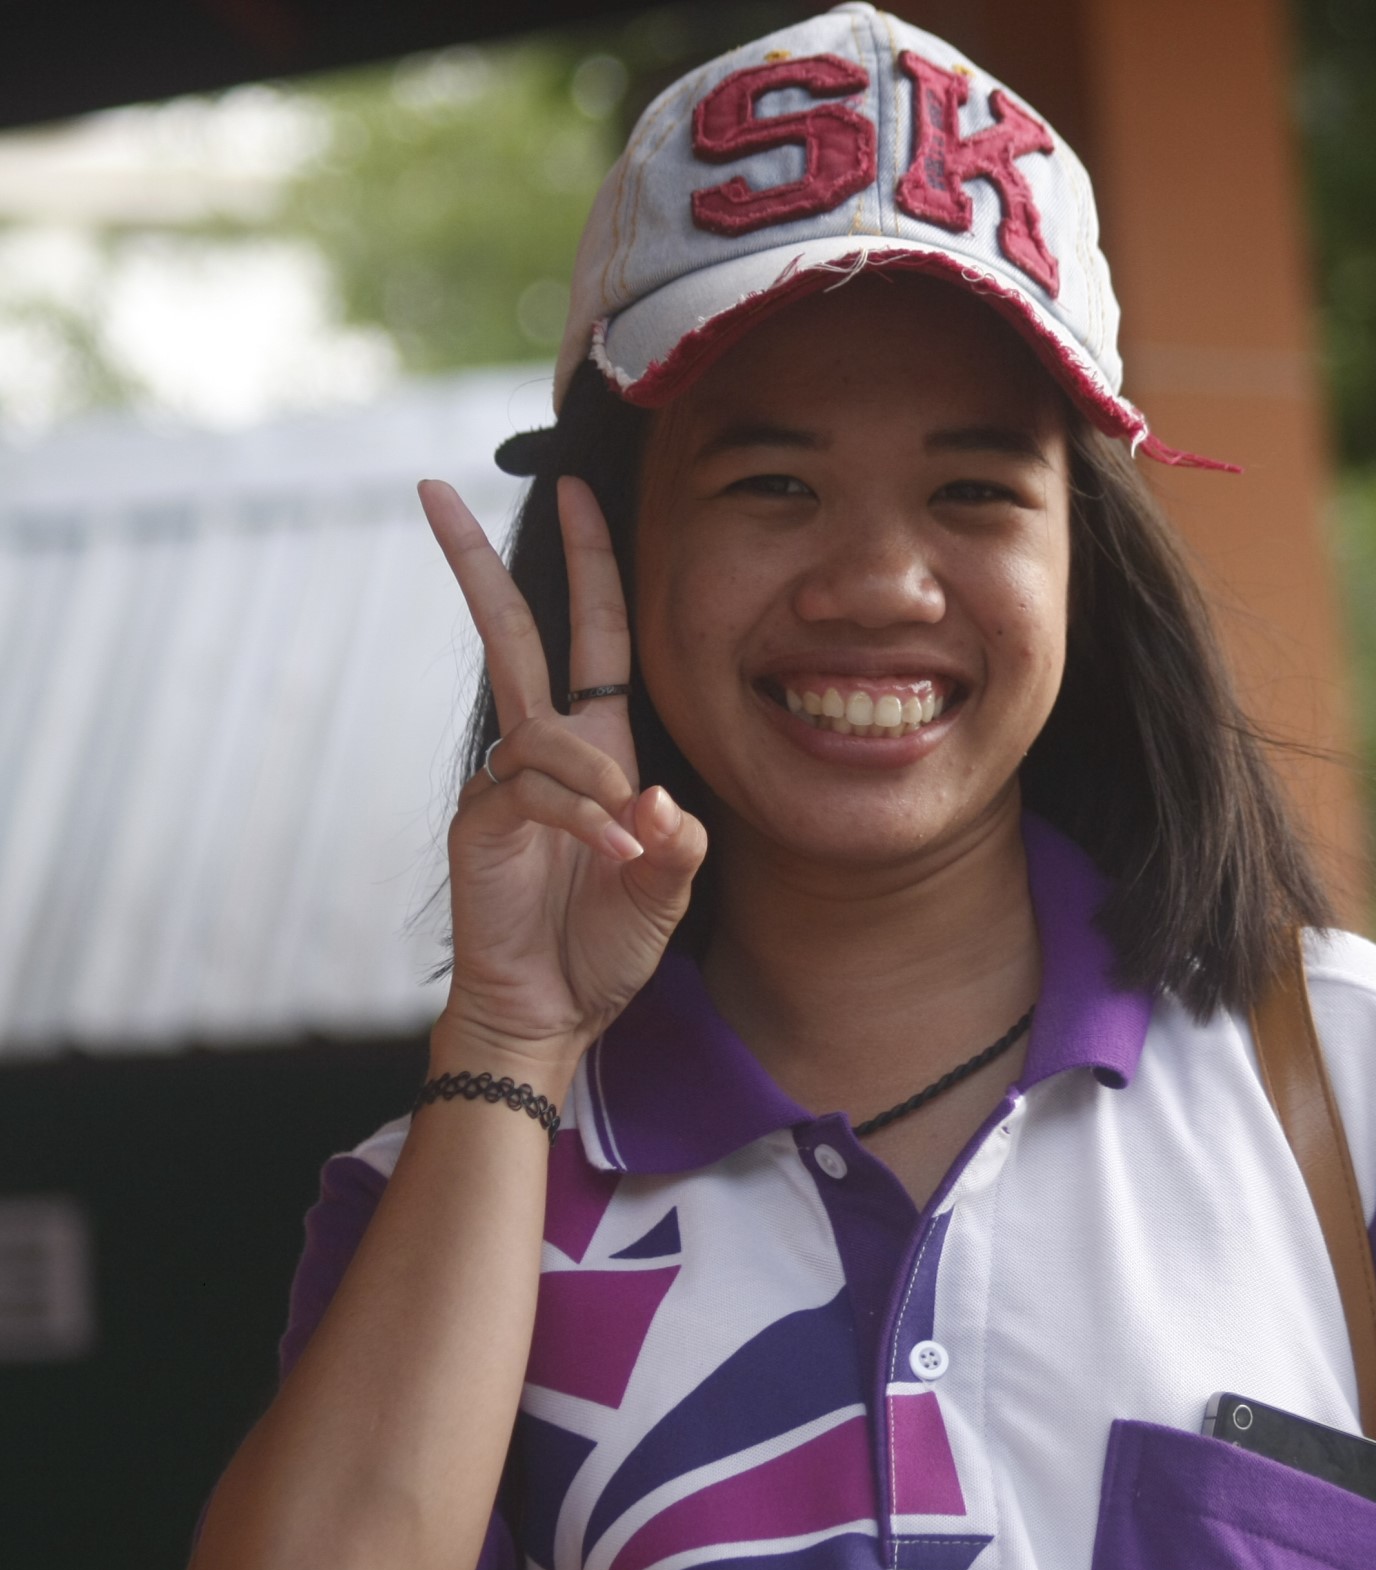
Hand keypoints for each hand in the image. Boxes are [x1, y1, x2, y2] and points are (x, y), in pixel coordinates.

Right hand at [422, 477, 707, 1071]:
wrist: (554, 1011)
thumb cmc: (609, 945)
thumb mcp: (672, 887)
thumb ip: (676, 842)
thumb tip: (653, 799)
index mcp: (600, 746)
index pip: (594, 634)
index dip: (589, 564)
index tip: (577, 489)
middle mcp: (547, 751)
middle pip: (514, 634)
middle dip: (479, 563)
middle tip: (435, 488)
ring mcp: (506, 783)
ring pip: (546, 732)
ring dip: (595, 782)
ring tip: (627, 847)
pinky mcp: (478, 821)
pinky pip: (532, 788)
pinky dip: (579, 817)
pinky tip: (609, 857)